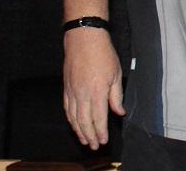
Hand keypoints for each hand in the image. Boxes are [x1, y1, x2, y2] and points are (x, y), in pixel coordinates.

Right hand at [63, 27, 124, 149]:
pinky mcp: (66, 88)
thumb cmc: (103, 54)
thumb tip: (119, 112)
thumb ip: (116, 96)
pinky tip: (74, 125)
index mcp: (97, 91)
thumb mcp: (116, 74)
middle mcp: (83, 94)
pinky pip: (67, 108)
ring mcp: (72, 92)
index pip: (99, 118)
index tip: (103, 141)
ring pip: (74, 118)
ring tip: (85, 140)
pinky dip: (70, 120)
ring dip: (79, 131)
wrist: (84, 39)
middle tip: (94, 146)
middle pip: (84, 122)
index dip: (100, 132)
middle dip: (90, 136)